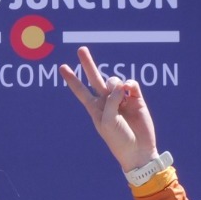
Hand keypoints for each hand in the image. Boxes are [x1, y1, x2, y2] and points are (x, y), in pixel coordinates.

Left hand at [59, 45, 159, 173]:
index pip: (80, 91)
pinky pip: (131, 84)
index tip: (62, 67)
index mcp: (95, 108)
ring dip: (115, 84)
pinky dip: (129, 84)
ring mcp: (122, 99)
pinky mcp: (137, 99)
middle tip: (81, 49)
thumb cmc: (118, 139)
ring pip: (115, 80)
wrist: (138, 150)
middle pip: (95, 78)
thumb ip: (110, 100)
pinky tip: (129, 91)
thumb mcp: (107, 121)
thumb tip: (121, 85)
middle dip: (87, 64)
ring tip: (121, 96)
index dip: (72, 79)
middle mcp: (107, 101)